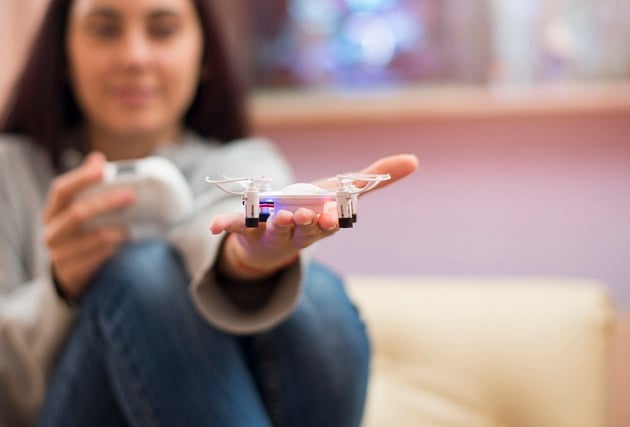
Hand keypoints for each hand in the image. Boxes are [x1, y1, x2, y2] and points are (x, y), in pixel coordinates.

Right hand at [43, 152, 133, 299]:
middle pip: (77, 214)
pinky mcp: (72, 273)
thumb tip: (97, 158)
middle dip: (106, 203)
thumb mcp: (77, 209)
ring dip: (114, 232)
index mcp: (52, 212)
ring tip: (132, 227)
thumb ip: (87, 185)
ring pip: (91, 239)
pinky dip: (113, 250)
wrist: (69, 274)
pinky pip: (97, 259)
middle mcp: (52, 232)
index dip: (81, 179)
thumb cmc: (78, 234)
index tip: (103, 169)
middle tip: (131, 196)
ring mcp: (60, 255)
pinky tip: (125, 243)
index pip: (61, 190)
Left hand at [210, 154, 418, 280]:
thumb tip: (414, 160)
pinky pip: (236, 225)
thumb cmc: (313, 211)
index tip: (334, 216)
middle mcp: (297, 231)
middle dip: (305, 223)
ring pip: (274, 228)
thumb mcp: (343, 192)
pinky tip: (214, 226)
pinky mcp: (247, 228)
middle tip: (306, 215)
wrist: (272, 241)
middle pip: (303, 229)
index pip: (330, 222)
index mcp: (321, 222)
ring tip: (277, 216)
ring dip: (275, 223)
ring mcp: (271, 231)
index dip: (332, 219)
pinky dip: (226, 225)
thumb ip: (375, 177)